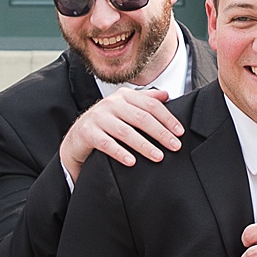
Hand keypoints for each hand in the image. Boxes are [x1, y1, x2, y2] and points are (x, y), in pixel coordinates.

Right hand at [58, 87, 183, 178]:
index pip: (151, 105)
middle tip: (174, 146)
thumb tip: (166, 95)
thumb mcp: (125, 109)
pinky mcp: (87, 133)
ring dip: (144, 145)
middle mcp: (111, 104)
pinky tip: (132, 162)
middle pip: (141, 118)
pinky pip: (107, 144)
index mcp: (124, 96)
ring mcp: (98, 117)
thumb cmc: (106, 123)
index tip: (180, 133)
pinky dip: (120, 153)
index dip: (167, 119)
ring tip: (158, 156)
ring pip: (126, 131)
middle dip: (161, 133)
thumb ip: (144, 101)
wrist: (77, 137)